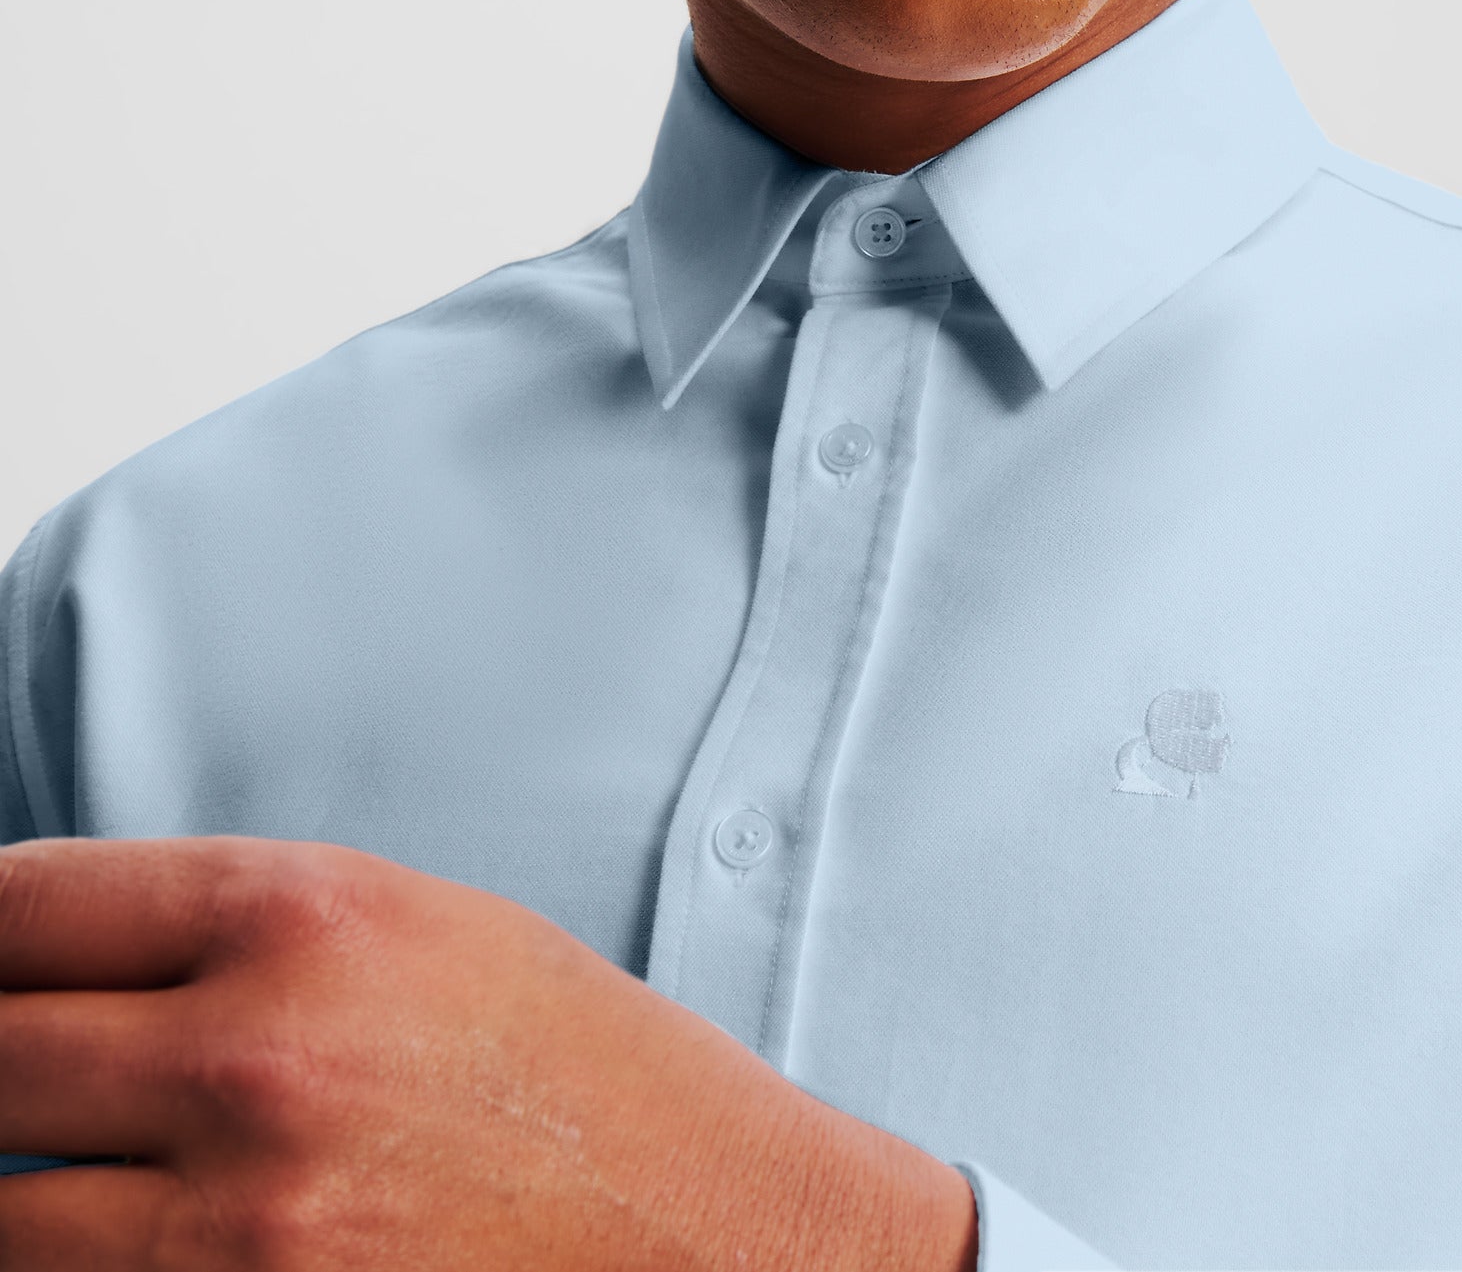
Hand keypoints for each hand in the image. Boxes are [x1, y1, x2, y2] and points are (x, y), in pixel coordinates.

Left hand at [0, 836, 977, 1269]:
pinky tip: (133, 1231)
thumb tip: (48, 965)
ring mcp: (242, 1221)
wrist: (710, 1232)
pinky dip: (81, 1261)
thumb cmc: (573, 1069)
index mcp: (301, 913)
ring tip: (87, 1160)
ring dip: (25, 1183)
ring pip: (0, 1213)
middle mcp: (255, 1055)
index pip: (18, 906)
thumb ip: (229, 933)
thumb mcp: (416, 929)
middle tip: (30, 1064)